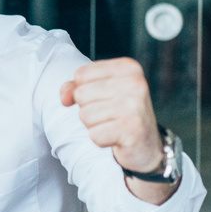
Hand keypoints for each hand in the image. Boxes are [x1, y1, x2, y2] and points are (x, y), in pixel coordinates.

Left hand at [60, 57, 162, 174]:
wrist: (146, 144)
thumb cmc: (117, 112)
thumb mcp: (98, 91)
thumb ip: (74, 87)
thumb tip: (64, 98)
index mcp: (128, 67)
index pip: (81, 75)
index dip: (82, 90)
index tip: (103, 98)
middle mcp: (135, 83)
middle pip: (81, 94)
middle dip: (88, 108)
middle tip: (110, 114)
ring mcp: (136, 106)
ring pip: (85, 115)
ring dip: (94, 125)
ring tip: (113, 125)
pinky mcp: (133, 129)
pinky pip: (94, 135)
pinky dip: (100, 139)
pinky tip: (116, 137)